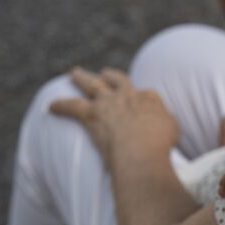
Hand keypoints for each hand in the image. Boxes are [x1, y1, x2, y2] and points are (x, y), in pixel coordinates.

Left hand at [50, 67, 178, 162]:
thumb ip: (166, 123)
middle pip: (118, 80)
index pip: (145, 94)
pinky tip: (50, 106)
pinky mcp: (91, 114)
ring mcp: (108, 102)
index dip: (141, 98)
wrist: (141, 151)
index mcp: (150, 98)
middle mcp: (128, 95)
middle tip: (104, 73)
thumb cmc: (160, 145)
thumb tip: (163, 126)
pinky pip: (71, 106)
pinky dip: (60, 106)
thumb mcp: (173, 131)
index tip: (139, 102)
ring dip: (82, 78)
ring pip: (92, 85)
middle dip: (110, 76)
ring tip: (75, 74)